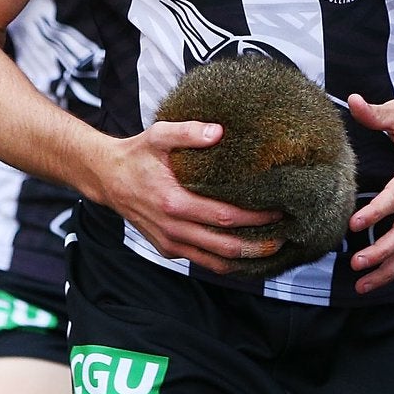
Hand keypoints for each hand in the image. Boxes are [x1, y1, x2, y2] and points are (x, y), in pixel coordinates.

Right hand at [98, 122, 282, 274]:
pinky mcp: (169, 249)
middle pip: (225, 246)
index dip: (254, 217)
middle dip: (259, 245)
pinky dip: (226, 261)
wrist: (107, 178)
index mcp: (173, 202)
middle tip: (286, 236)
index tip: (279, 210)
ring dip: (246, 259)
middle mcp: (173, 229)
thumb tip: (219, 132)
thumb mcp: (158, 135)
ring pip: (215, 261)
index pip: (224, 216)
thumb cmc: (137, 155)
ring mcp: (170, 243)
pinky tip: (246, 252)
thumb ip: (188, 132)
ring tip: (273, 248)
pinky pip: (203, 261)